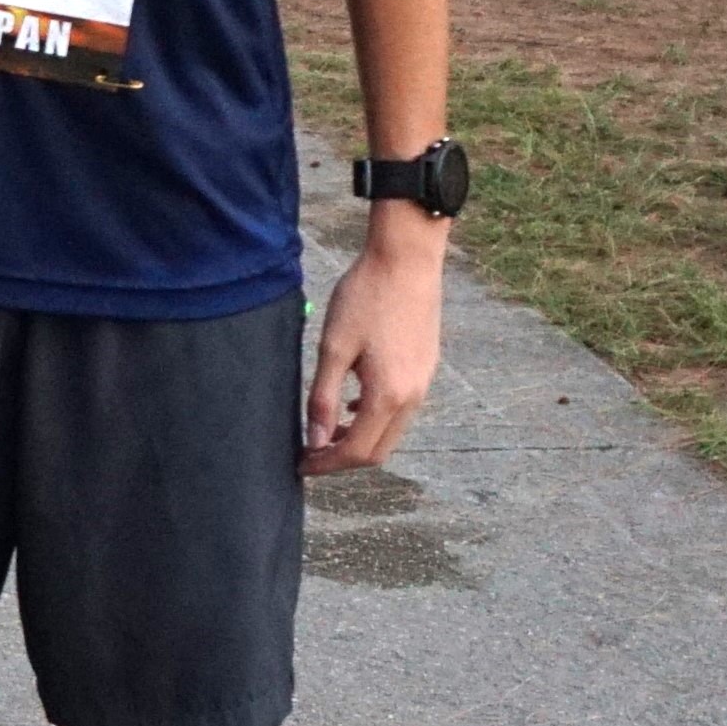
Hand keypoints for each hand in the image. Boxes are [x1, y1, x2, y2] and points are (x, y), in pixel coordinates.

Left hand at [305, 215, 443, 473]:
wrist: (406, 261)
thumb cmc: (365, 298)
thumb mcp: (334, 348)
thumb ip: (324, 398)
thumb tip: (316, 439)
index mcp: (388, 395)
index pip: (358, 451)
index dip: (327, 464)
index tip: (301, 464)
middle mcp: (413, 397)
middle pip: (379, 450)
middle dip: (344, 458)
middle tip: (311, 454)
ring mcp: (424, 383)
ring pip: (391, 431)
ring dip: (360, 438)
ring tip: (326, 432)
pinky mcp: (425, 368)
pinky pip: (401, 409)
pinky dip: (374, 418)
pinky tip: (352, 405)